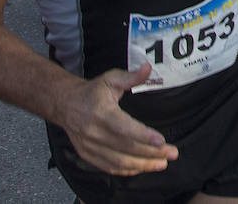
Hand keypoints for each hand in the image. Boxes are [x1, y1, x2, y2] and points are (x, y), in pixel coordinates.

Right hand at [58, 64, 178, 175]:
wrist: (65, 105)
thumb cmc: (92, 92)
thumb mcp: (111, 79)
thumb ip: (131, 77)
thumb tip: (148, 68)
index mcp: (101, 113)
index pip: (124, 128)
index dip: (143, 136)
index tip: (161, 141)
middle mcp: (94, 132)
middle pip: (126, 147)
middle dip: (151, 153)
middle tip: (172, 153)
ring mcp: (90, 147)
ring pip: (119, 162)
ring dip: (143, 165)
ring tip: (162, 163)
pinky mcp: (88, 156)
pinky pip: (110, 168)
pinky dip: (128, 170)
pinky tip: (143, 167)